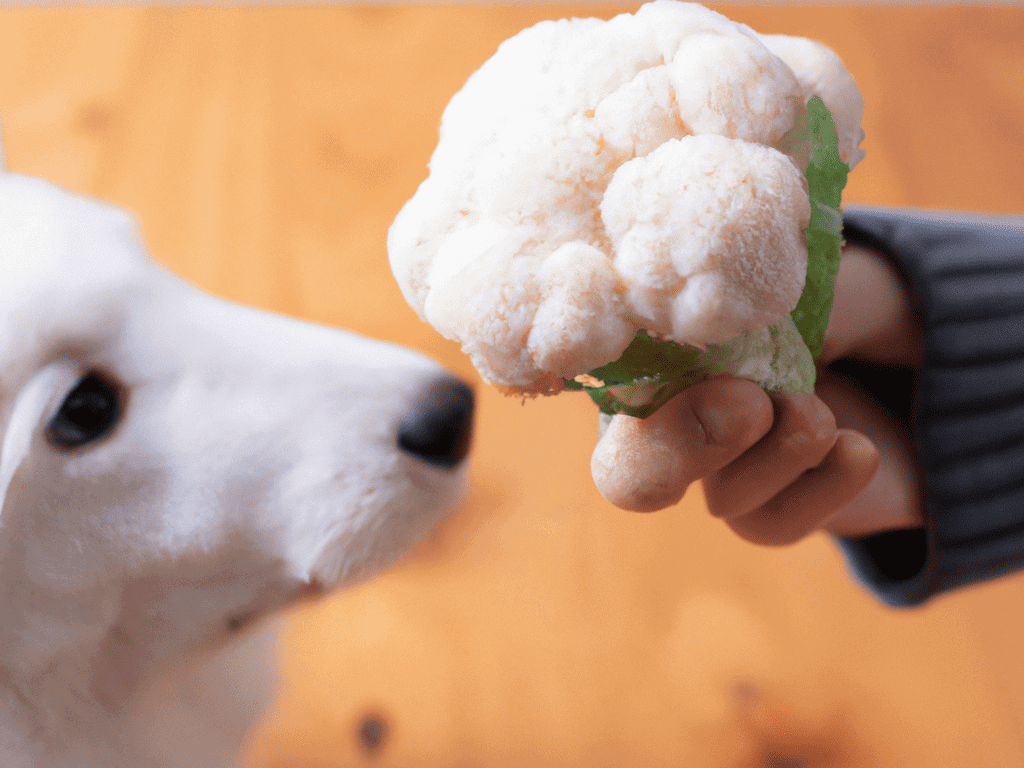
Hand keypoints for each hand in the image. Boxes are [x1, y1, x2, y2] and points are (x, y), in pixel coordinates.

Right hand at [591, 243, 925, 543]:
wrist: (903, 351)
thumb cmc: (827, 293)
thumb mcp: (791, 266)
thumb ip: (745, 271)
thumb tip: (712, 266)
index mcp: (650, 355)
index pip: (593, 373)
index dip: (600, 365)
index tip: (671, 330)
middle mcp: (669, 424)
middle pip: (629, 475)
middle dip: (676, 448)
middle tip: (746, 402)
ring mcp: (720, 475)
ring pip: (723, 500)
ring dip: (781, 450)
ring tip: (820, 409)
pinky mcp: (772, 513)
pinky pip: (775, 526)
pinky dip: (822, 488)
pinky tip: (857, 449)